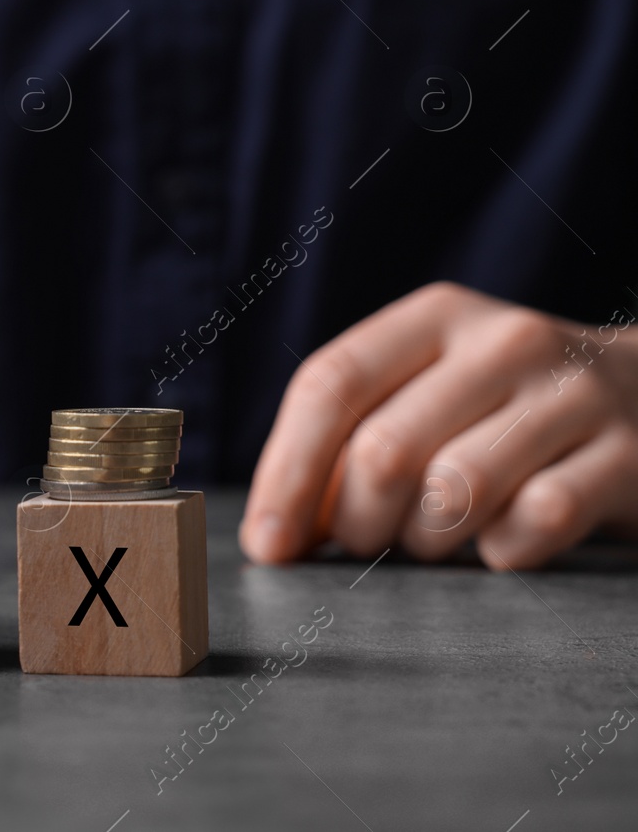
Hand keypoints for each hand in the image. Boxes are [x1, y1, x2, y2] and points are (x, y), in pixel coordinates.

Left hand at [240, 282, 637, 568]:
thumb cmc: (504, 408)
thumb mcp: (427, 391)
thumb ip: (348, 441)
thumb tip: (274, 534)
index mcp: (435, 317)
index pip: (332, 384)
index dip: (286, 472)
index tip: (267, 544)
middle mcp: (505, 341)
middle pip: (384, 449)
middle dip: (354, 521)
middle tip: (363, 542)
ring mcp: (574, 395)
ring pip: (454, 493)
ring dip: (424, 542)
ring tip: (433, 539)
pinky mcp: (630, 456)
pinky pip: (535, 523)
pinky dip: (503, 551)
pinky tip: (504, 540)